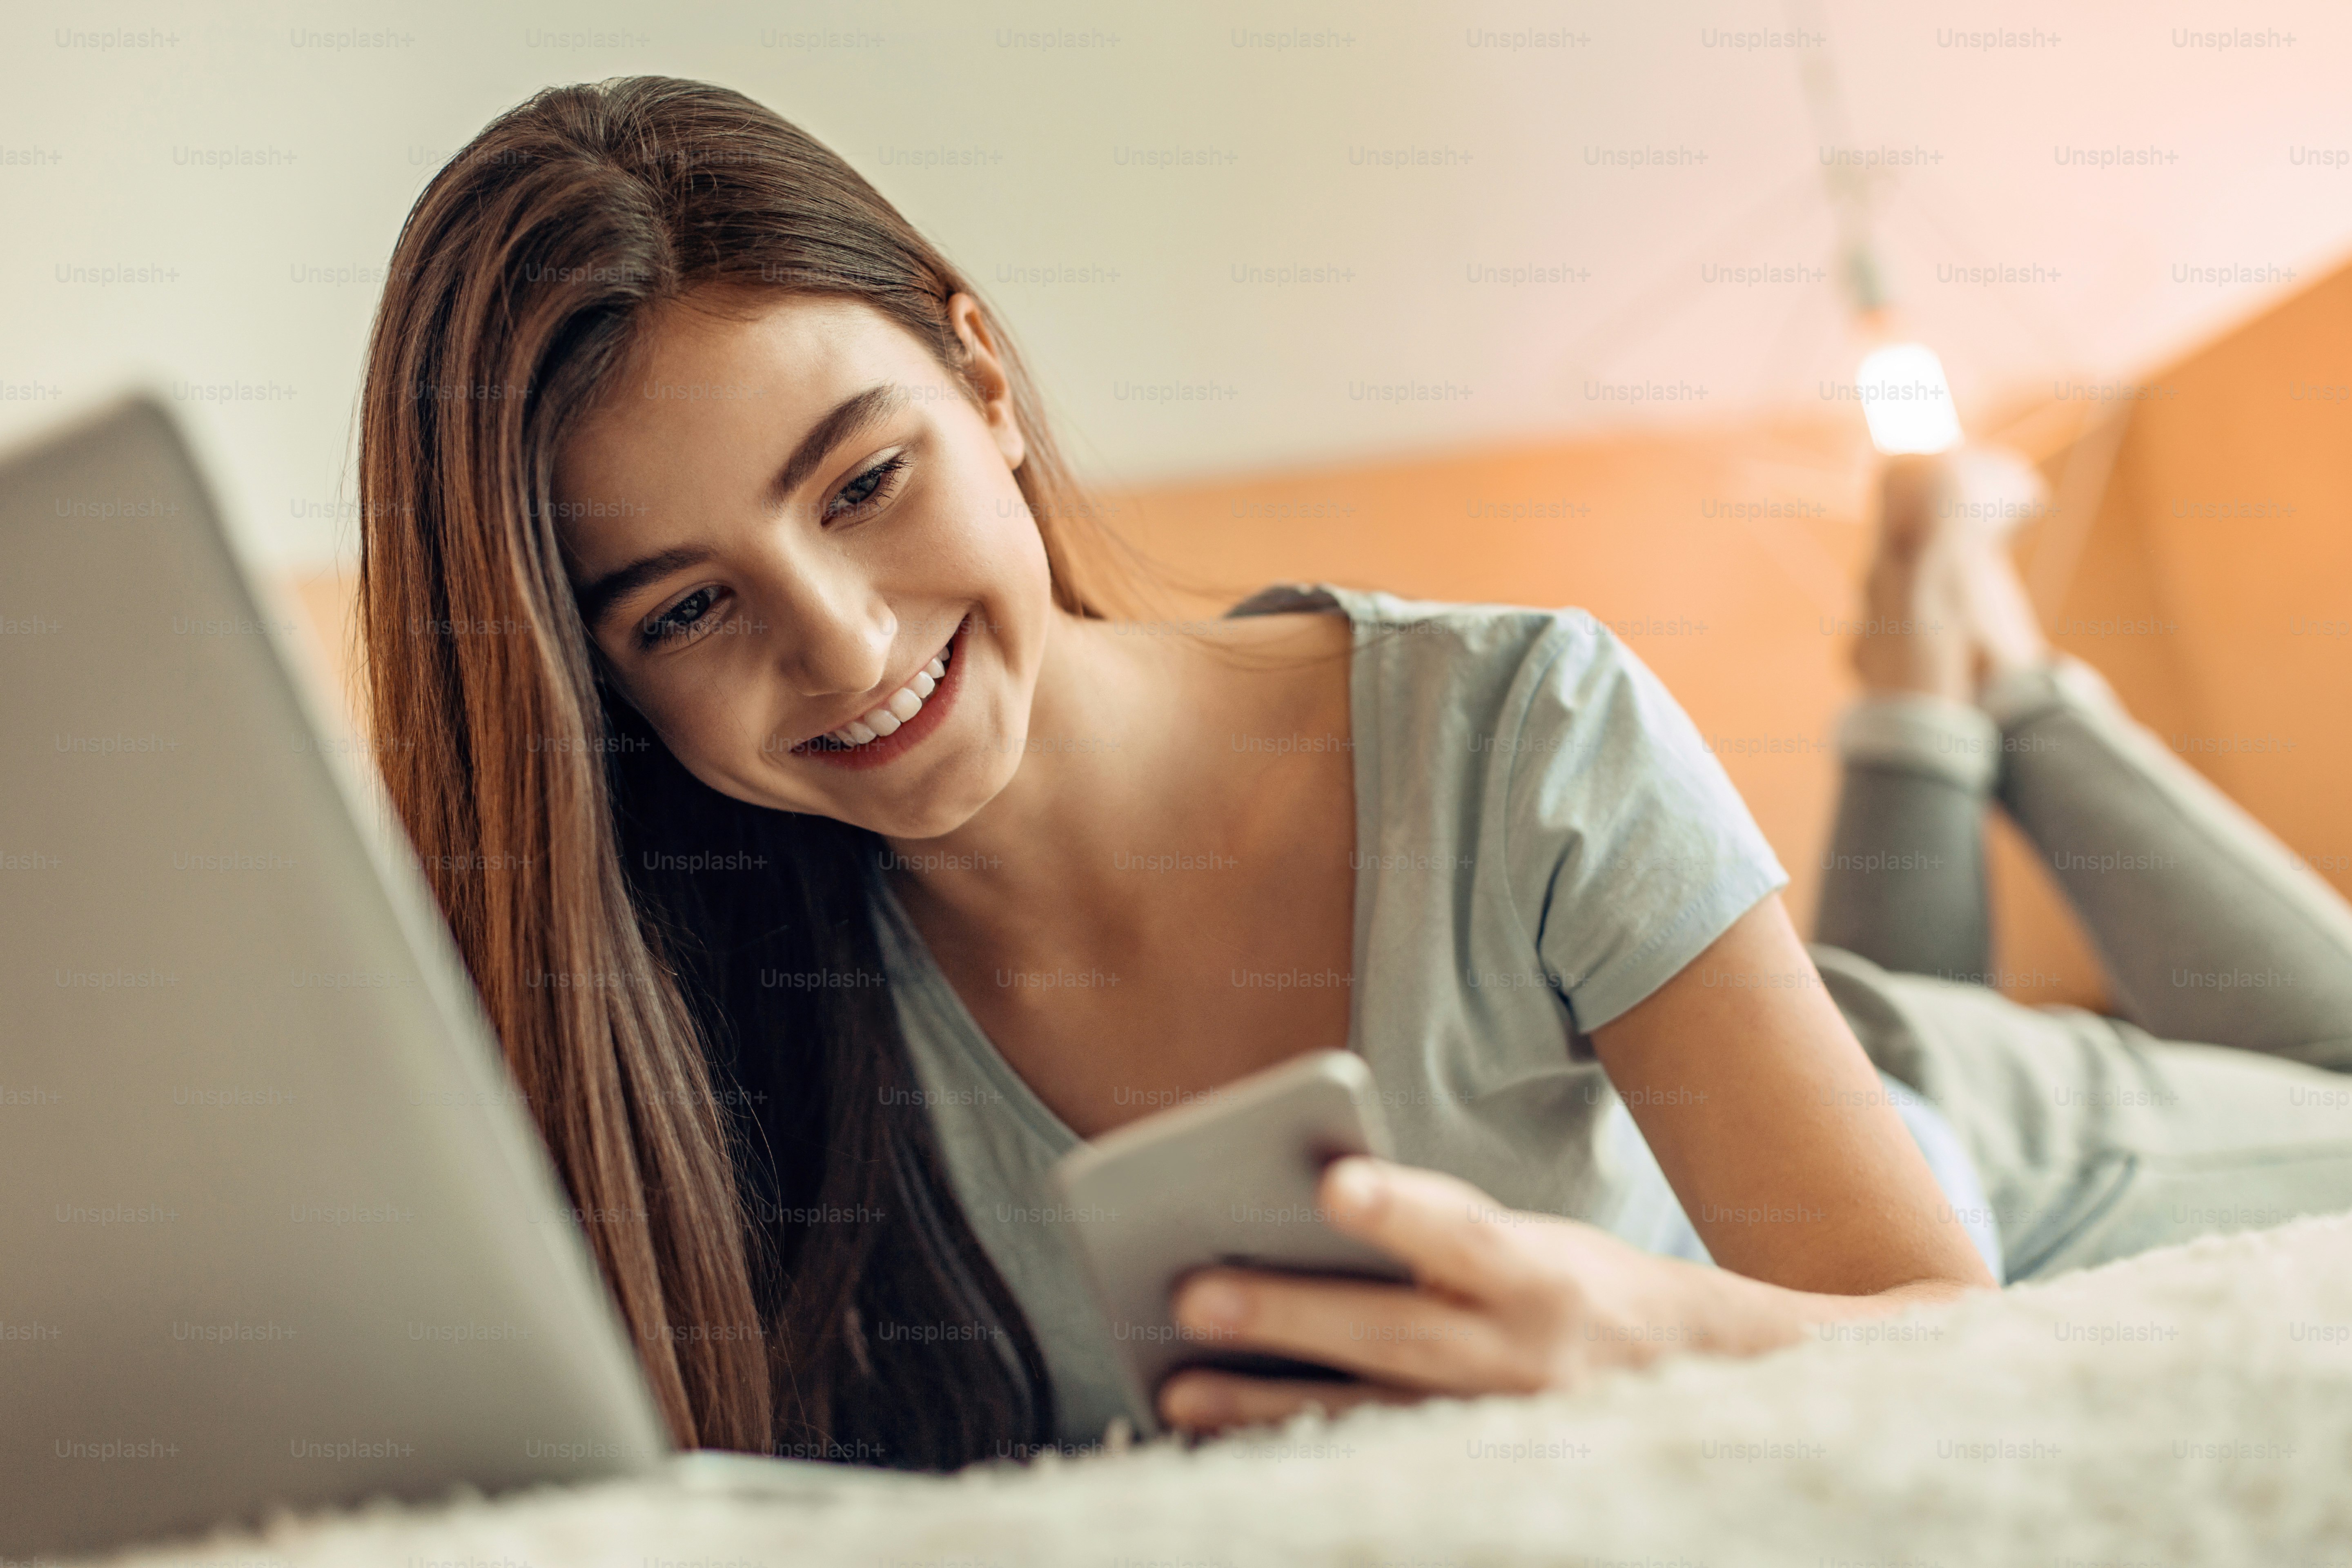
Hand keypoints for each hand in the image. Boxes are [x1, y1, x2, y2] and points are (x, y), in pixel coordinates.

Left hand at [1157, 1155, 1705, 1435]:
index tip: (1334, 1184)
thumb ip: (1433, 1234)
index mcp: (1540, 1274)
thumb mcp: (1524, 1241)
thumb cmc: (1566, 1283)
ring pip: (1371, 1417)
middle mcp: (1522, 1357)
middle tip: (1191, 1293)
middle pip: (1399, 1336)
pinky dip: (1299, 1454)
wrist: (1674, 1376)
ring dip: (1267, 1405)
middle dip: (1292, 1316)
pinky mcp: (1471, 1475)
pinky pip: (1372, 1464)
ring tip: (1177, 1388)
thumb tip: (1295, 1214)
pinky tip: (1227, 1440)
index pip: (1468, 1233)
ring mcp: (1495, 1429)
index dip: (1404, 1210)